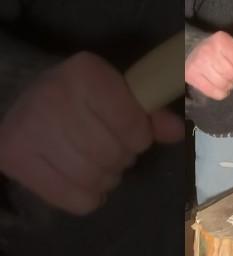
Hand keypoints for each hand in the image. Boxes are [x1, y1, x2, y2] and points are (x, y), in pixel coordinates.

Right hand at [0, 52, 183, 215]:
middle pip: (111, 153)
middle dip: (124, 157)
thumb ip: (149, 110)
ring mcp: (29, 130)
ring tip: (103, 164)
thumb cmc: (81, 93)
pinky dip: (88, 196)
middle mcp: (54, 98)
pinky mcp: (13, 159)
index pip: (130, 123)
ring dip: (108, 178)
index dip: (141, 136)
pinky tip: (86, 181)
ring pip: (92, 178)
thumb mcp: (117, 90)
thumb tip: (177, 132)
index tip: (136, 135)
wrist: (23, 94)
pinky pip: (70, 198)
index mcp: (86, 74)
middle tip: (118, 151)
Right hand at [184, 31, 232, 99]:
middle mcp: (207, 51)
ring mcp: (198, 65)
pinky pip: (215, 93)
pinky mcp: (191, 77)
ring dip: (229, 84)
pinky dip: (221, 92)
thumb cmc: (217, 49)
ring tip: (226, 78)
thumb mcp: (232, 47)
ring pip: (223, 84)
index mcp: (220, 40)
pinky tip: (220, 85)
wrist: (192, 49)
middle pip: (231, 74)